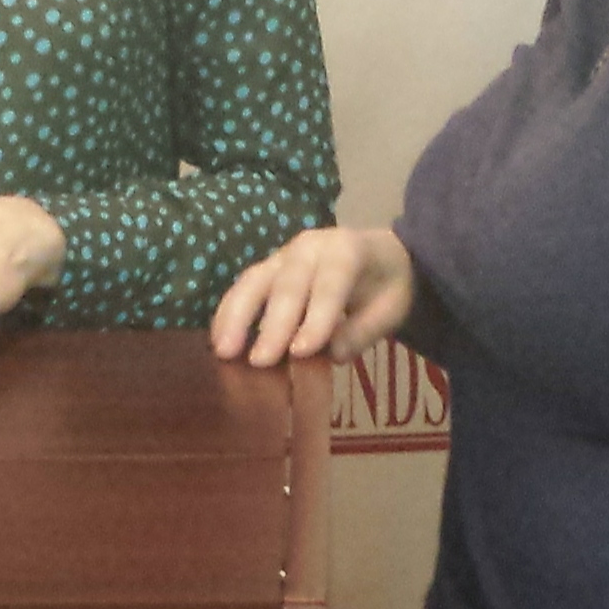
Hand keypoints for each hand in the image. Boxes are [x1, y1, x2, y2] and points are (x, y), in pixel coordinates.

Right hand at [210, 226, 413, 367]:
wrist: (380, 255)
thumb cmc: (386, 285)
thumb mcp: (390, 309)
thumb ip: (364, 330)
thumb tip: (334, 353)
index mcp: (347, 250)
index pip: (330, 284)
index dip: (316, 317)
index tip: (300, 352)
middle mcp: (310, 246)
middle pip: (288, 282)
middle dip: (273, 323)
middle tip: (258, 362)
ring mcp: (284, 254)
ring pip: (255, 279)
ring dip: (237, 316)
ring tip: (224, 351)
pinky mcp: (268, 268)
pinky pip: (244, 286)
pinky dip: (229, 313)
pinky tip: (218, 340)